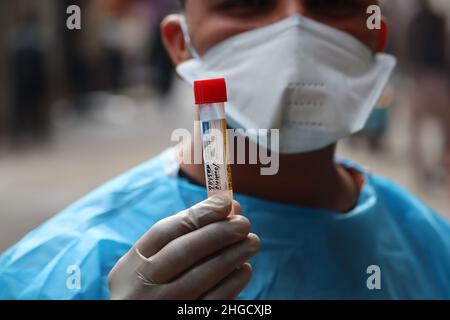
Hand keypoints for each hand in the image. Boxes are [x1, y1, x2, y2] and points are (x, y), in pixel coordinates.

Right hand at [108, 195, 259, 299]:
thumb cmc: (152, 286)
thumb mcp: (153, 262)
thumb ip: (184, 234)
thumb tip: (227, 207)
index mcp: (132, 264)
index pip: (165, 231)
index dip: (198, 214)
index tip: (225, 202)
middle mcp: (142, 286)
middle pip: (183, 252)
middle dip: (218, 233)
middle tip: (243, 223)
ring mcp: (161, 306)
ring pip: (199, 278)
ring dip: (231, 256)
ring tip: (251, 242)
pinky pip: (211, 303)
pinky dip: (231, 284)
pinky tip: (244, 270)